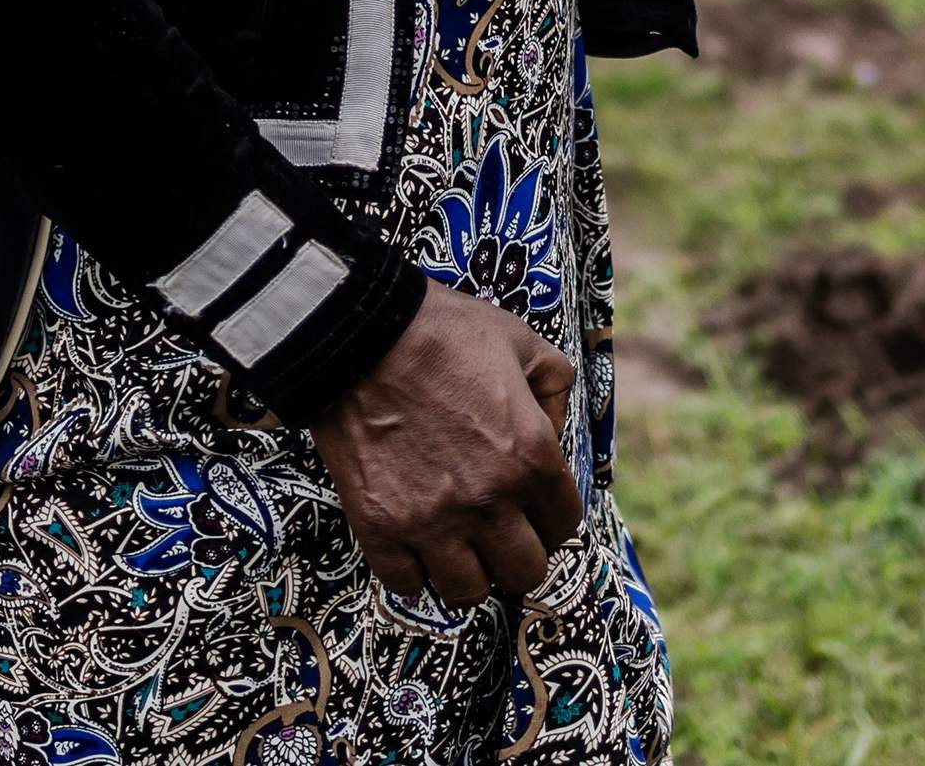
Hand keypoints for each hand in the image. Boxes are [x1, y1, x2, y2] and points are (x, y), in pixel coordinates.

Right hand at [313, 283, 582, 609]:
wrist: (359, 333)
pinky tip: (414, 544)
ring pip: (468, 592)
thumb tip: (554, 431)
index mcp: (532, 456)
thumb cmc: (442, 333)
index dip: (551, 518)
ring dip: (467, 571)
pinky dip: (413, 572)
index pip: (565, 526)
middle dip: (516, 555)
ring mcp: (432, 521)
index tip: (534, 511)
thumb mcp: (521, 341)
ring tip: (456, 546)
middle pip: (524, 573)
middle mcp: (489, 500)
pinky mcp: (380, 527)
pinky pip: (407, 585)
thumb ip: (553, 388)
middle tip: (498, 535)